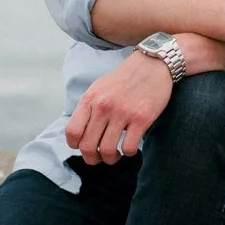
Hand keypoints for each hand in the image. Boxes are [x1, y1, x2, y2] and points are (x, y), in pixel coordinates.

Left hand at [65, 48, 177, 165]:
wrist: (152, 64)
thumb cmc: (124, 80)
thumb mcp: (99, 88)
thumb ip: (88, 109)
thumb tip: (79, 136)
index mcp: (90, 99)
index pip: (72, 132)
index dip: (76, 146)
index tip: (84, 146)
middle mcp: (103, 106)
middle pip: (87, 146)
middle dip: (92, 158)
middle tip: (100, 157)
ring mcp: (122, 113)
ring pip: (107, 151)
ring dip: (110, 159)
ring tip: (115, 154)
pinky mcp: (141, 119)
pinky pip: (129, 148)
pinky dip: (128, 153)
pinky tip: (130, 146)